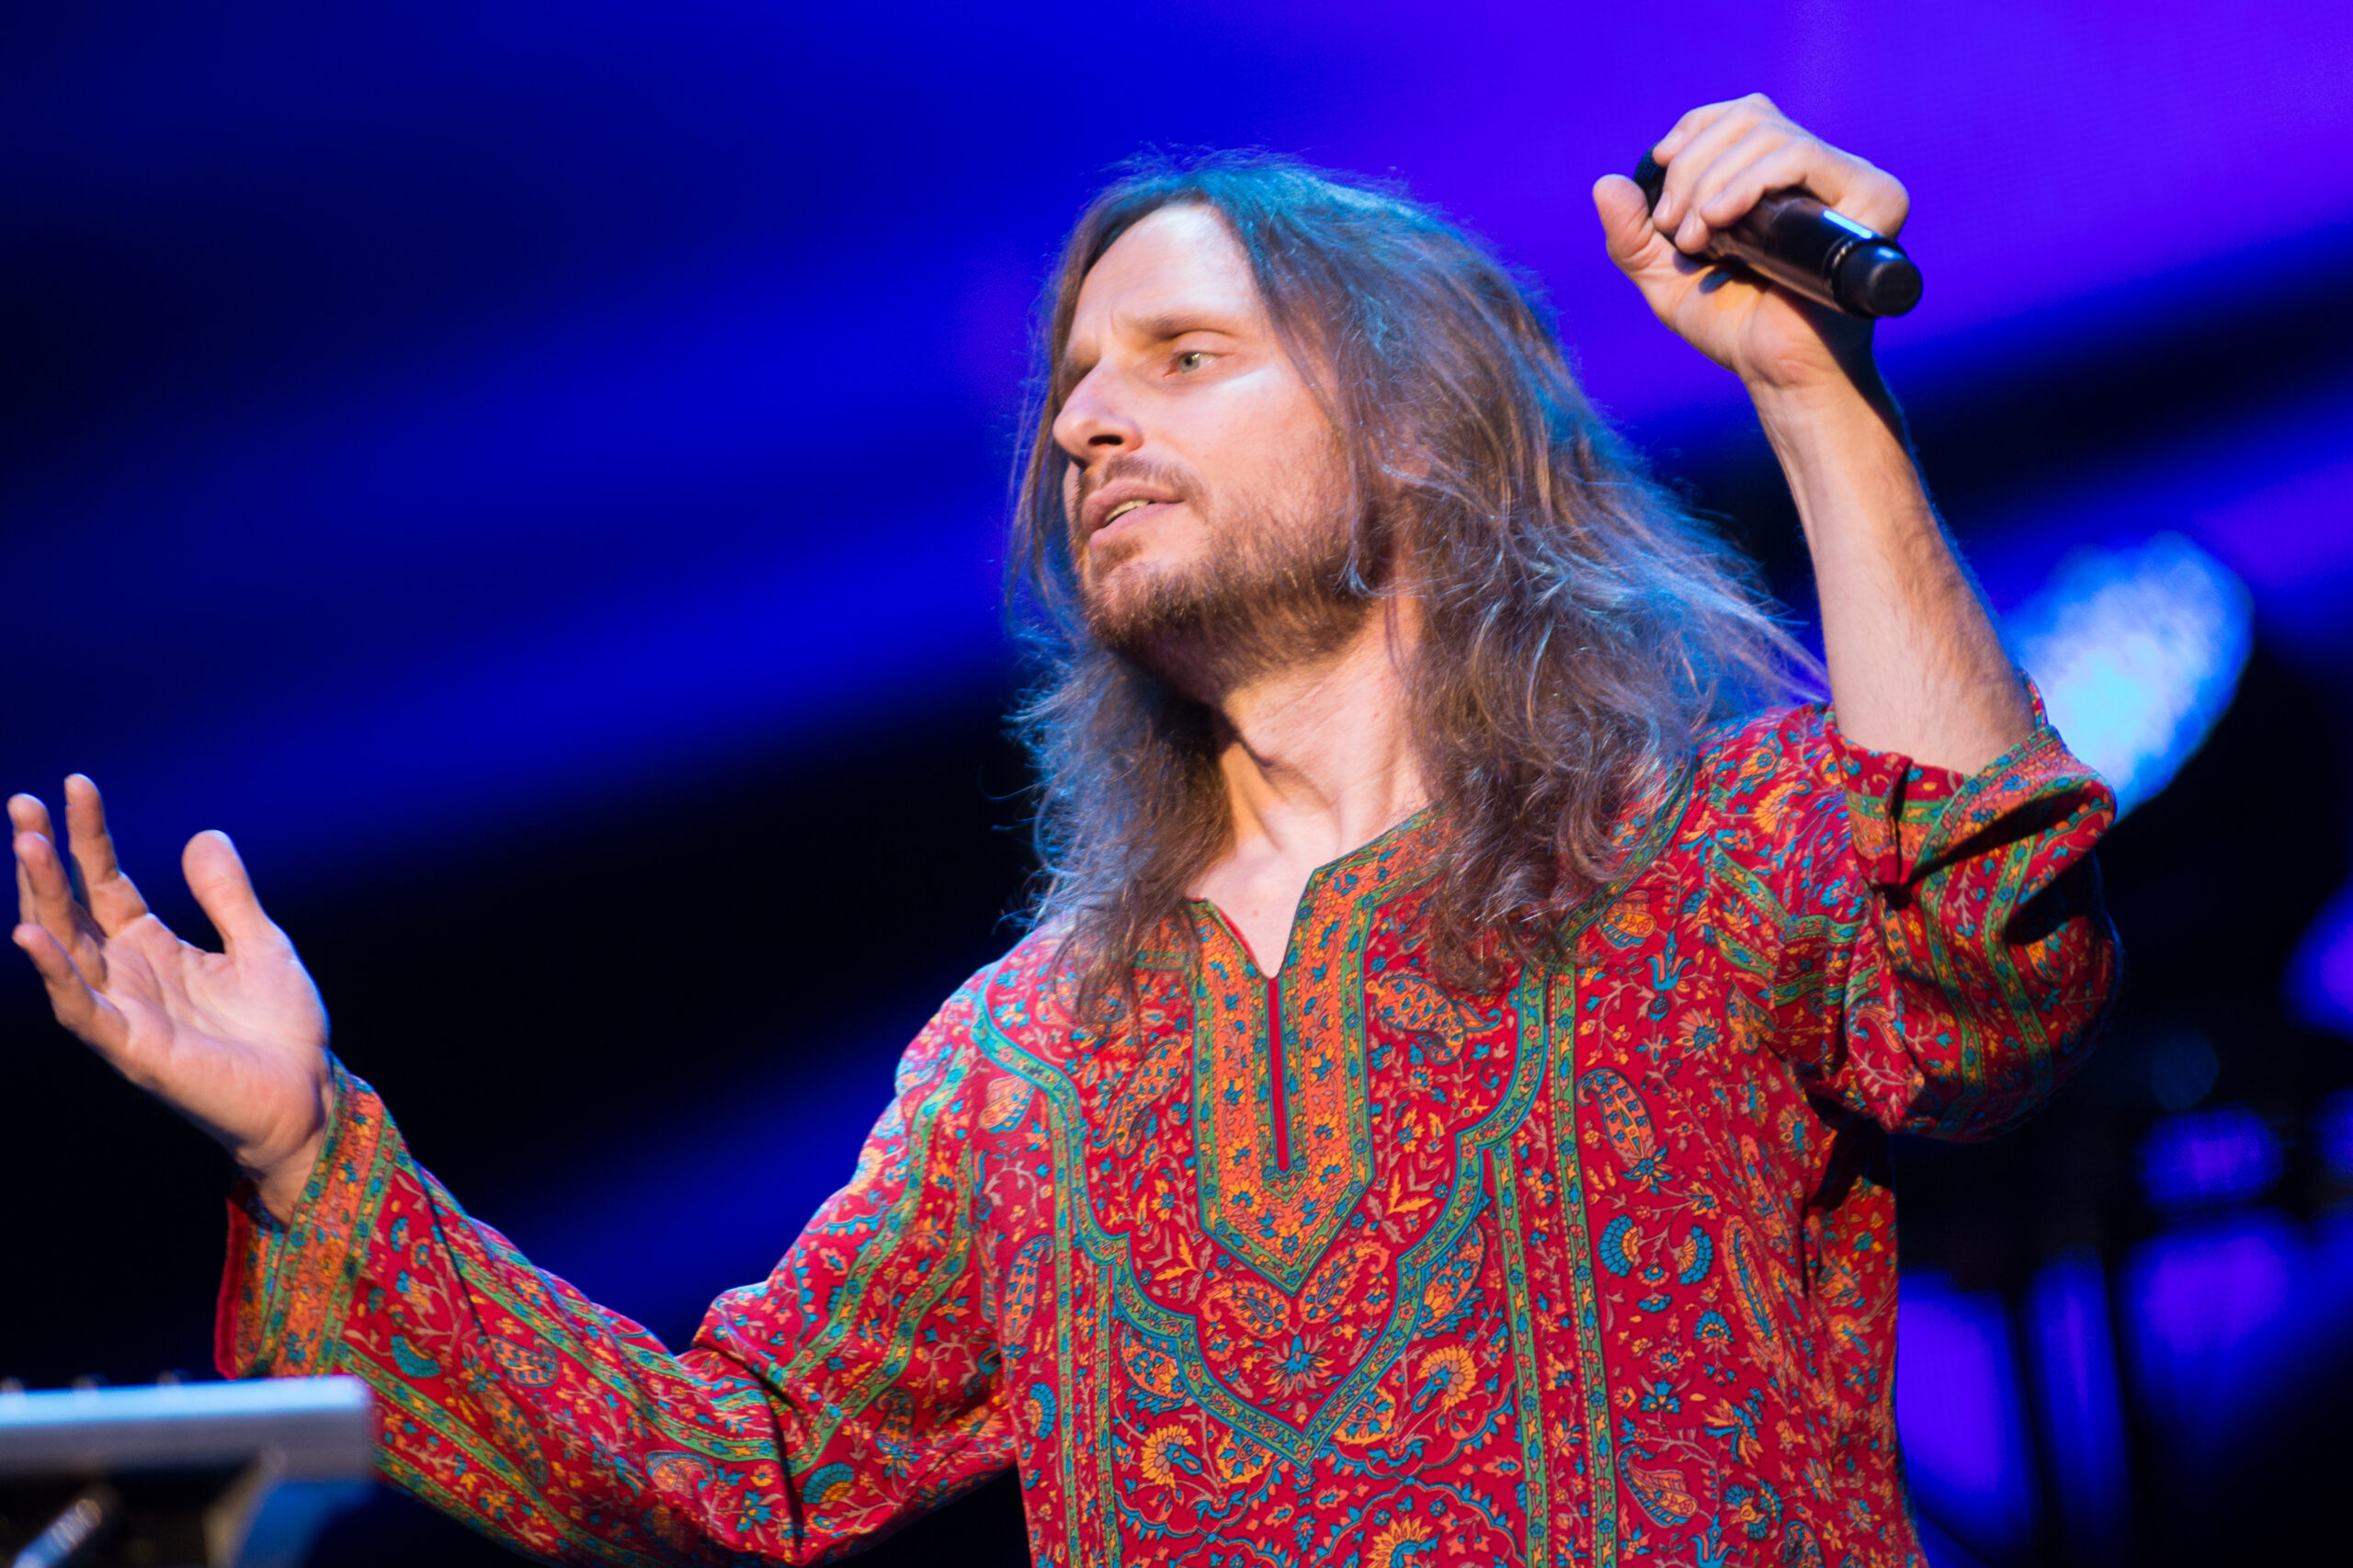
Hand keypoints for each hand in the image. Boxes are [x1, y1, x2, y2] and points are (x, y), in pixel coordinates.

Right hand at [11, 777, 331, 1219]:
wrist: (307, 1094)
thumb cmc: (281, 1028)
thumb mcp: (261, 944)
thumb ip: (228, 895)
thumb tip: (203, 834)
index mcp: (152, 948)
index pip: (105, 883)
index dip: (88, 837)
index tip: (75, 785)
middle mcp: (125, 976)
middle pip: (70, 908)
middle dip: (44, 859)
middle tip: (23, 804)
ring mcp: (123, 1012)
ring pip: (65, 949)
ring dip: (41, 900)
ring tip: (26, 847)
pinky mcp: (132, 1048)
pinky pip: (82, 1009)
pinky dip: (56, 973)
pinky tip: (30, 935)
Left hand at [1593, 93, 1909, 395]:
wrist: (1779, 374)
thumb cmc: (1734, 329)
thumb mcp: (1667, 278)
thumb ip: (1633, 235)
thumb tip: (1604, 183)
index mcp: (1782, 176)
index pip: (1741, 114)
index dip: (1695, 129)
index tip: (1662, 168)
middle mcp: (1822, 170)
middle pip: (1750, 116)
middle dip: (1693, 165)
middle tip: (1674, 228)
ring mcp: (1851, 180)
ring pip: (1770, 135)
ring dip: (1711, 182)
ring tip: (1695, 240)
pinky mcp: (1872, 197)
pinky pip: (1801, 157)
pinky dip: (1747, 182)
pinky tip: (1720, 221)